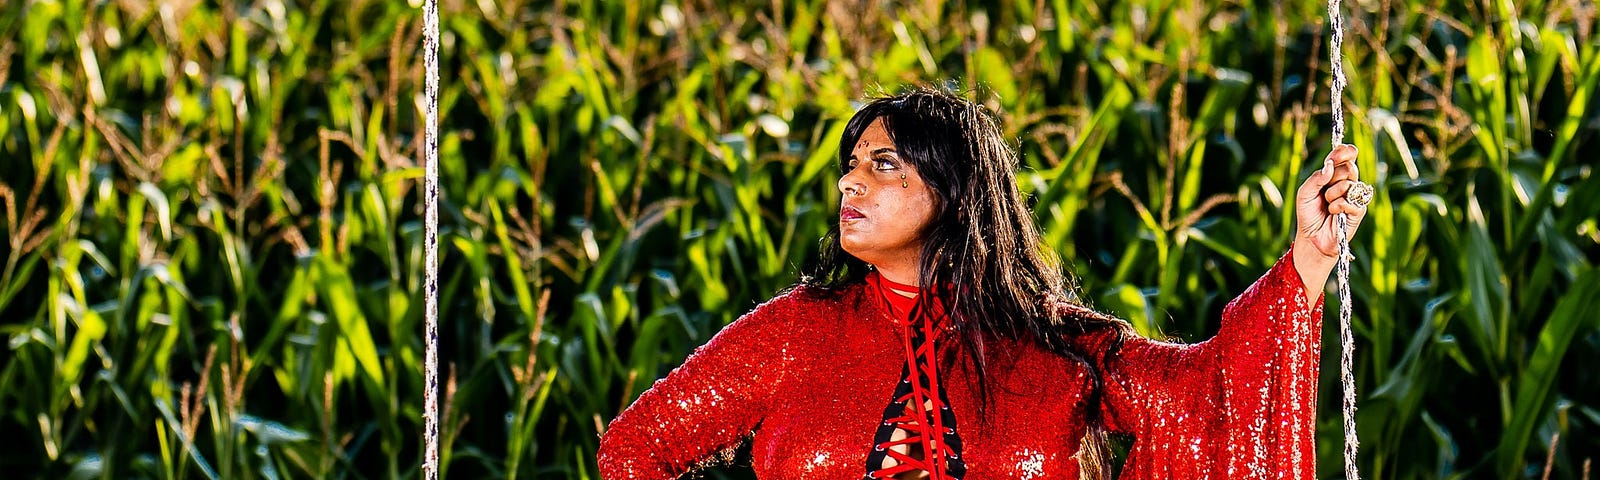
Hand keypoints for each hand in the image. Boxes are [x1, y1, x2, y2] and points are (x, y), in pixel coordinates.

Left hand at [1292, 144, 1368, 301]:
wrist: (1311, 237)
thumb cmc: (1308, 214)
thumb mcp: (1305, 193)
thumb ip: (1316, 178)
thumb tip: (1329, 165)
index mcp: (1334, 175)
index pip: (1345, 157)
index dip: (1345, 152)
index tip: (1343, 150)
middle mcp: (1347, 183)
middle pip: (1349, 167)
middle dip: (1334, 177)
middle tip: (1325, 190)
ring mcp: (1354, 196)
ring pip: (1349, 183)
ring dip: (1333, 194)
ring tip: (1327, 204)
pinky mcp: (1359, 211)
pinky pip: (1351, 200)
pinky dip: (1338, 206)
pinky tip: (1333, 213)